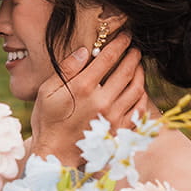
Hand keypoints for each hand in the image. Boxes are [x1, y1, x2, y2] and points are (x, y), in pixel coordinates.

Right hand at [31, 33, 149, 159]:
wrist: (55, 154)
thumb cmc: (48, 121)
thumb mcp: (47, 91)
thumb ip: (67, 69)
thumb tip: (84, 51)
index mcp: (83, 87)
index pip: (108, 58)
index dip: (119, 44)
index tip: (125, 36)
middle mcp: (102, 100)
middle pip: (126, 71)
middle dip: (133, 56)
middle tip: (135, 49)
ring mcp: (113, 117)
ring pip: (136, 89)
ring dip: (140, 74)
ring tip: (139, 66)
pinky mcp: (119, 130)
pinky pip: (139, 110)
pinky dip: (142, 97)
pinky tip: (140, 90)